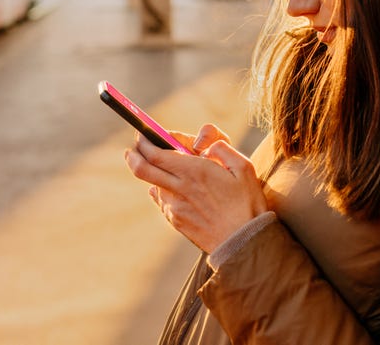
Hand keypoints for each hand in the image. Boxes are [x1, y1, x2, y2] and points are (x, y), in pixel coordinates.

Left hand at [124, 124, 268, 252]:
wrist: (243, 244)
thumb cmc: (247, 204)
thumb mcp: (244, 167)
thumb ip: (222, 148)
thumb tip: (206, 145)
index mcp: (194, 171)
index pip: (156, 153)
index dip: (144, 142)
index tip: (142, 136)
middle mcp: (179, 188)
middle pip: (142, 169)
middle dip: (133, 156)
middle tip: (132, 150)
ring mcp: (175, 207)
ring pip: (153, 185)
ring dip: (153, 175)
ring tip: (162, 169)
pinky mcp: (177, 221)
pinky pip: (162, 202)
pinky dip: (161, 192)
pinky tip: (167, 190)